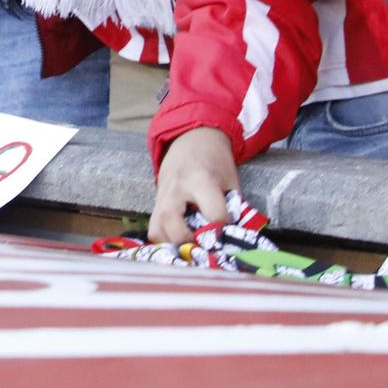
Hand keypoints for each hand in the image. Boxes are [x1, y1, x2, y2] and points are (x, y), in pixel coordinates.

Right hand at [148, 126, 240, 243]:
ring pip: (157, 232)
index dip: (226, 230)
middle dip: (192, 245)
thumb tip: (234, 237)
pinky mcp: (155, 202)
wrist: (190, 139)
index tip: (231, 235)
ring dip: (174, 246)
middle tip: (205, 247)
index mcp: (200, 180)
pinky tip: (179, 242)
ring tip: (191, 248)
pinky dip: (165, 240)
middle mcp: (176, 190)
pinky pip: (154, 228)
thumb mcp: (230, 180)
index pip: (215, 216)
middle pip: (175, 228)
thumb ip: (233, 208)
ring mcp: (161, 197)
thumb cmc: (215, 160)